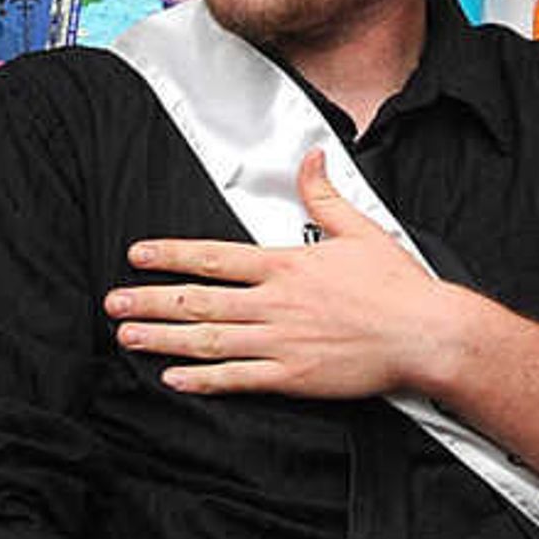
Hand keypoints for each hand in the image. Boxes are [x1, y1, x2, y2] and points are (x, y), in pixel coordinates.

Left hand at [107, 154, 469, 400]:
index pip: (214, 256)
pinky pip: (238, 379)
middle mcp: (275, 302)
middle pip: (199, 300)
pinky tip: (173, 379)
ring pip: (209, 339)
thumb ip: (323, 195)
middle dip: (150, 300)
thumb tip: (309, 158)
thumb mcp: (360, 228)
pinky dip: (203, 380)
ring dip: (164, 338)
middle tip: (112, 303)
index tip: (137, 255)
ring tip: (128, 337)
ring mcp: (281, 342)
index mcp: (286, 264)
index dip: (170, 255)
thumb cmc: (397, 286)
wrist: (426, 334)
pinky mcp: (293, 377)